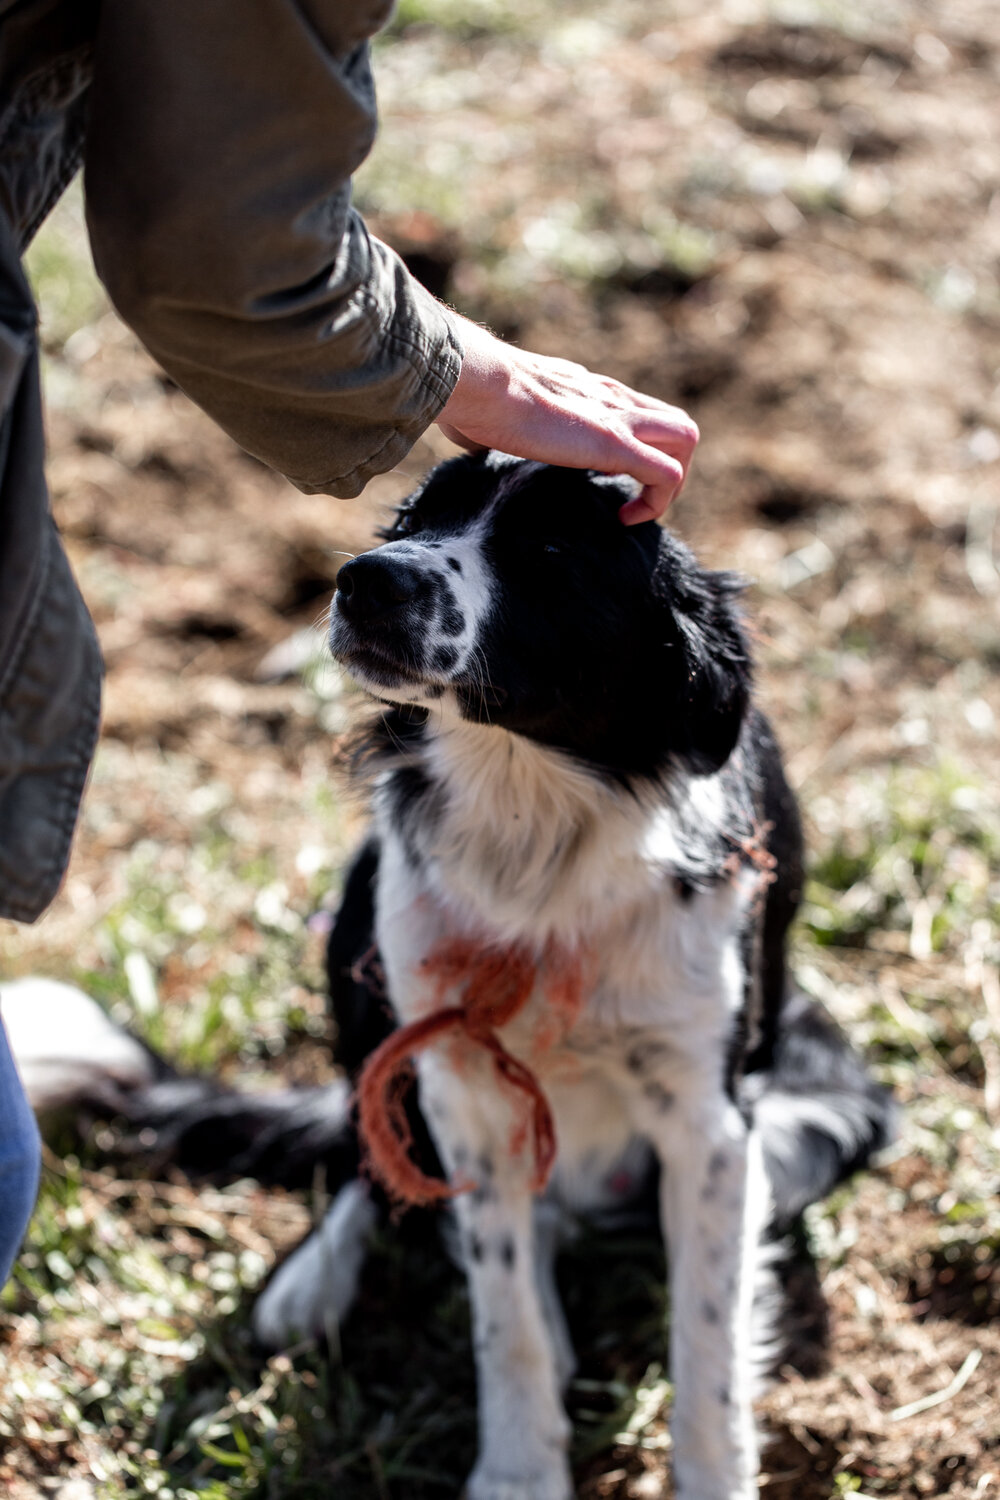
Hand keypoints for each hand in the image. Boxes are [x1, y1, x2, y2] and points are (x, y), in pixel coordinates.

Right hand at [435, 316, 698, 523]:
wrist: (479, 384)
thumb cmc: (474, 399)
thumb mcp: (493, 413)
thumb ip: (496, 426)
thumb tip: (471, 442)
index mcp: (587, 391)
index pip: (637, 412)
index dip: (636, 450)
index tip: (605, 483)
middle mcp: (613, 398)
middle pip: (675, 423)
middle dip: (669, 467)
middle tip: (634, 500)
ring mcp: (619, 418)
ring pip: (686, 439)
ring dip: (672, 483)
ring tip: (637, 511)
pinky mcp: (616, 444)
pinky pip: (666, 474)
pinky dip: (657, 503)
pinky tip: (625, 519)